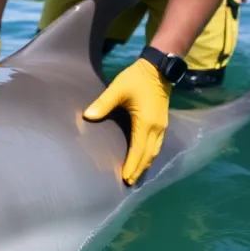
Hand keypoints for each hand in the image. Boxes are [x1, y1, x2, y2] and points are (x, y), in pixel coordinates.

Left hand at [83, 57, 171, 184]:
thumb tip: (87, 117)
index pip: (138, 150)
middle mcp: (157, 128)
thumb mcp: (117, 89)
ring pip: (154, 151)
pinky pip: (156, 144)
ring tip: (135, 175)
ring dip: (145, 163)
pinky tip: (143, 158)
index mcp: (146, 123)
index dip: (132, 166)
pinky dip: (149, 154)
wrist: (158, 67)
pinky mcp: (162, 122)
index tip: (125, 179)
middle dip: (139, 170)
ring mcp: (162, 126)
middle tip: (128, 182)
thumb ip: (103, 104)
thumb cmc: (137, 78)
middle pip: (148, 155)